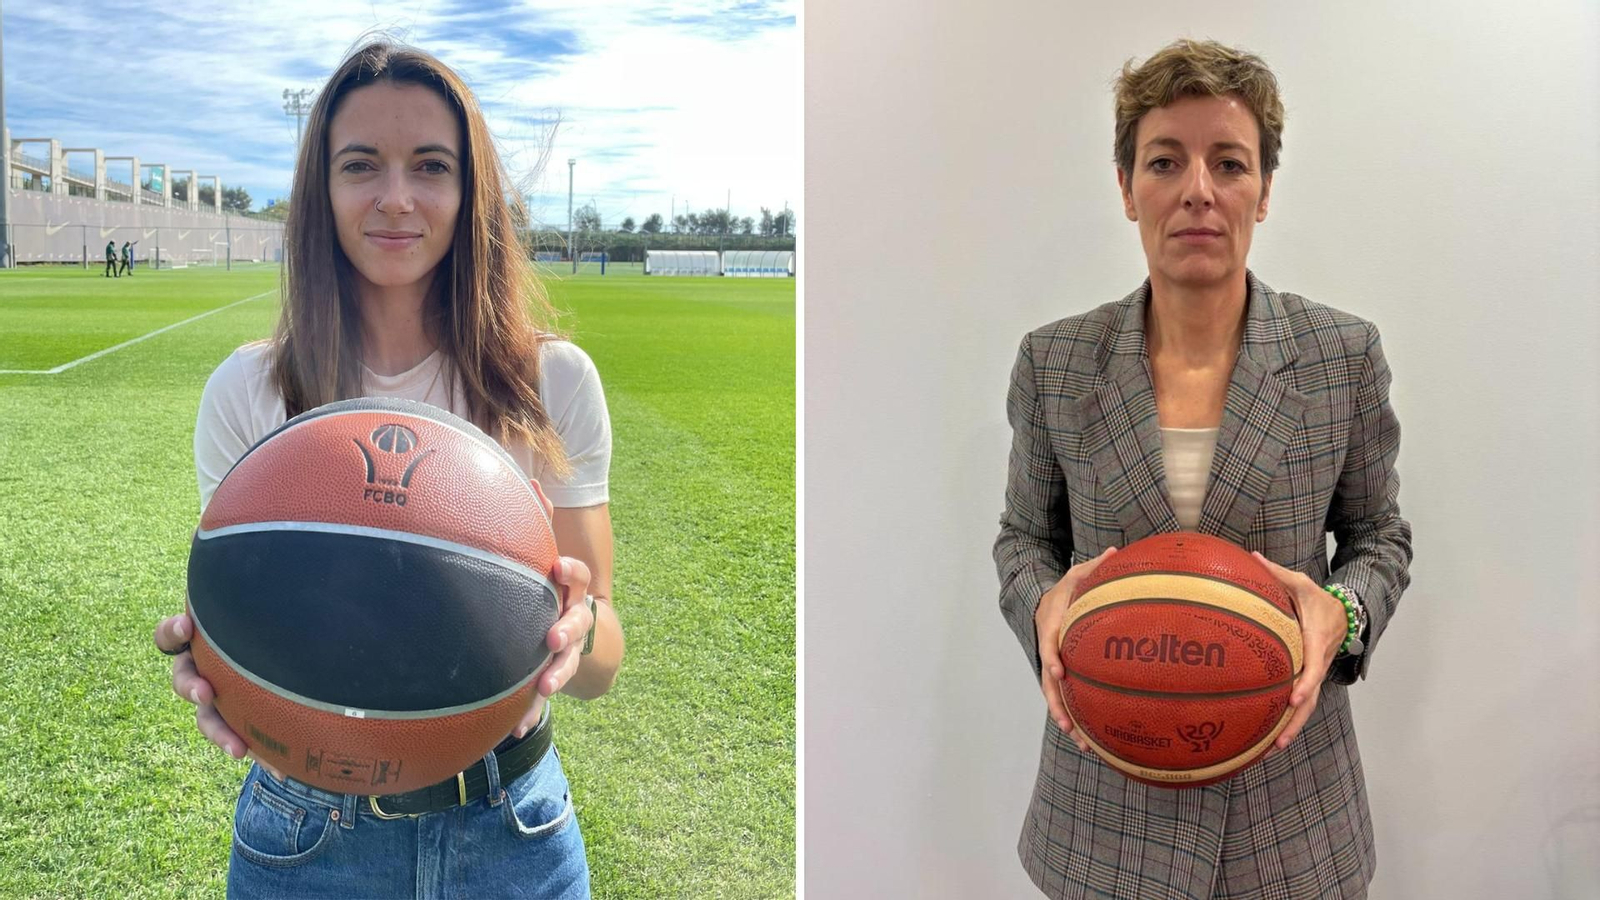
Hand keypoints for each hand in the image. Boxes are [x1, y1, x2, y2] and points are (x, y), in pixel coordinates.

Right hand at [153, 613, 284, 779]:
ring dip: (219, 732)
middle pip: (183, 679)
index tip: (186, 626)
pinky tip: (280, 768)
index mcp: (203, 639)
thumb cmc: (281, 630)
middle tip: (206, 693)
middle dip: (190, 687)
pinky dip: (260, 754)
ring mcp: (219, 697)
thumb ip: (269, 613)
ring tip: (238, 749)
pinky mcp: (239, 722)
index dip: (172, 632)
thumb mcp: (272, 620)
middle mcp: (204, 669)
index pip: (170, 635)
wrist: (300, 664)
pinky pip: (241, 739)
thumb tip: (302, 592)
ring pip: (207, 717)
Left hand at [511, 479, 596, 738]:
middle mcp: (574, 618)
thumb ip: (538, 522)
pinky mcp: (553, 675)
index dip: (570, 572)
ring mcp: (567, 650)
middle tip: (552, 637)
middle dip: (567, 630)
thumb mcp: (547, 559)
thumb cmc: (547, 585)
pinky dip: (529, 711)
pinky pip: (541, 694)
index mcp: (570, 588)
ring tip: (543, 690)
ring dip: (555, 676)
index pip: (576, 576)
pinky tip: (515, 727)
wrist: (575, 630)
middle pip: (577, 622)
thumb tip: (531, 480)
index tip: (557, 567)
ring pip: (566, 663)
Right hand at [1034, 546, 1117, 752]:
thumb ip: (1095, 567)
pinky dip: (1074, 714)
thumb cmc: (1068, 588)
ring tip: (1081, 742)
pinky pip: (1065, 695)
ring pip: (1055, 694)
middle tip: (1069, 724)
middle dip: (1057, 703)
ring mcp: (1053, 663)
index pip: (1048, 641)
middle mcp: (1049, 648)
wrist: (1048, 600)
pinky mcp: (1061, 673)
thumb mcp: (1079, 573)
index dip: (1052, 656)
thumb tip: (1114, 552)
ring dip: (1065, 718)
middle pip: (1048, 680)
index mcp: (1051, 624)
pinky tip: (1089, 736)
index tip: (1059, 670)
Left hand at [1251, 551, 1348, 758]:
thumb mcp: (1300, 583)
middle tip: (1277, 741)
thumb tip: (1251, 557)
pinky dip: (1289, 720)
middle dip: (1295, 721)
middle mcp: (1318, 662)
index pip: (1313, 666)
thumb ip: (1276, 573)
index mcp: (1316, 640)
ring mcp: (1315, 675)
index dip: (1305, 683)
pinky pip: (1301, 703)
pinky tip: (1270, 737)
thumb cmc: (1317, 598)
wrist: (1344, 613)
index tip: (1292, 698)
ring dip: (1292, 728)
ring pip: (1308, 707)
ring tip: (1272, 749)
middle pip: (1311, 698)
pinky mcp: (1310, 680)